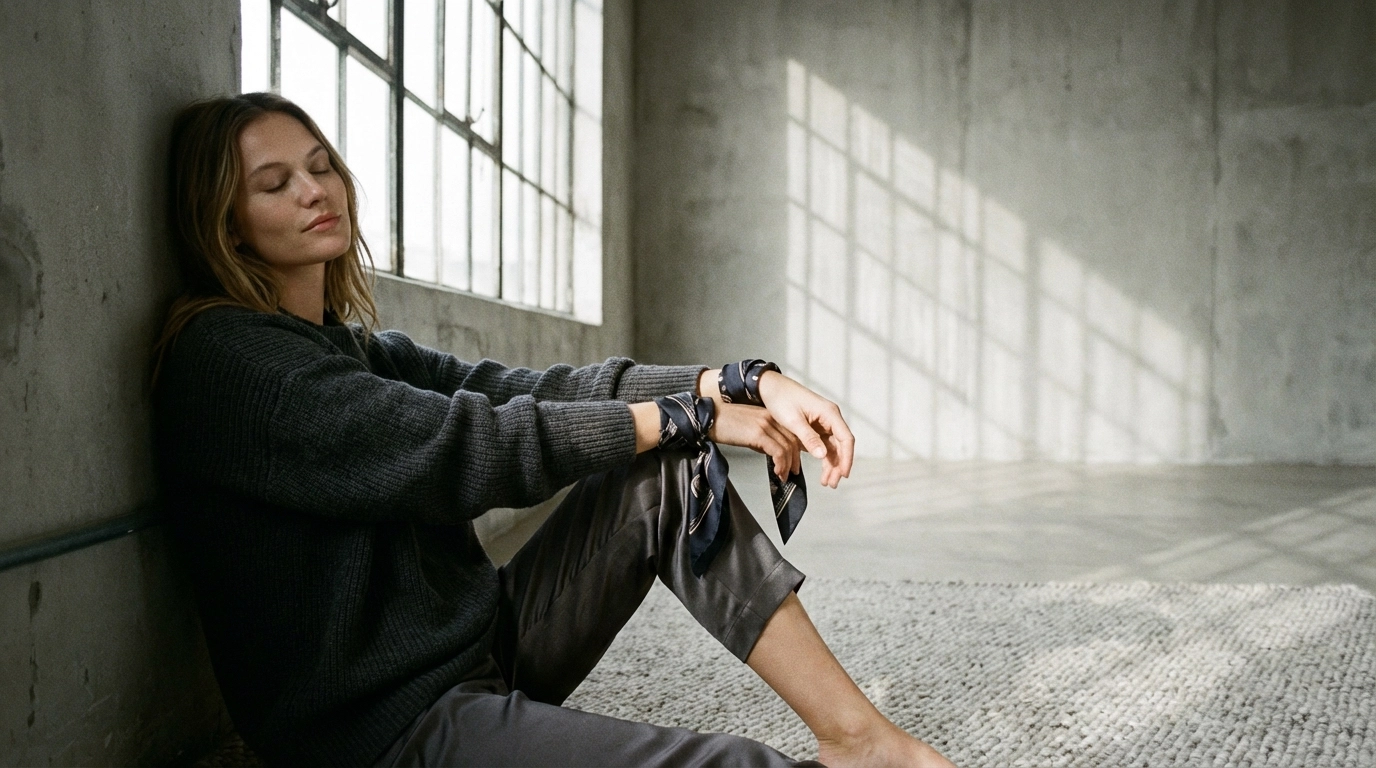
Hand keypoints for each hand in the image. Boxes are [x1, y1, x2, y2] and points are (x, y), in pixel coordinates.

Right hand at [707, 402, 804, 481]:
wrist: (708, 417)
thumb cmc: (724, 423)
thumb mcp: (749, 426)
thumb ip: (762, 436)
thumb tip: (770, 452)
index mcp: (769, 414)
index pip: (791, 432)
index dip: (795, 450)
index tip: (794, 462)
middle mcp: (771, 417)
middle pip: (793, 440)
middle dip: (795, 459)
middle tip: (793, 472)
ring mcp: (765, 425)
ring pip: (787, 447)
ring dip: (787, 465)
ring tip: (783, 476)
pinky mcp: (758, 434)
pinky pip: (778, 452)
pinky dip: (781, 464)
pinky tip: (777, 472)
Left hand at [756, 371, 853, 487]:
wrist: (771, 388)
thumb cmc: (782, 399)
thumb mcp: (793, 420)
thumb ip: (809, 438)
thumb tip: (822, 455)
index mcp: (829, 413)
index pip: (846, 438)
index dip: (847, 457)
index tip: (843, 474)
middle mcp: (830, 418)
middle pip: (841, 446)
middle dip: (838, 465)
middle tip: (832, 484)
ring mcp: (824, 424)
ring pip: (834, 448)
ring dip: (832, 465)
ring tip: (826, 482)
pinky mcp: (817, 428)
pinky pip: (825, 446)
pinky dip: (824, 459)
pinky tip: (822, 473)